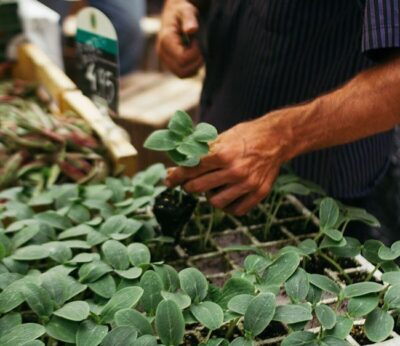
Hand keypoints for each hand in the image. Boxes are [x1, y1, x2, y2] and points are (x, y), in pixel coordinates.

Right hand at [157, 0, 203, 77]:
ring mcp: (165, 61)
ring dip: (194, 66)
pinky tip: (194, 57)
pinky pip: (183, 74)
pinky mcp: (170, 65)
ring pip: (182, 74)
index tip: (196, 41)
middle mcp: (162, 53)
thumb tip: (191, 30)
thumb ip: (189, 19)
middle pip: (182, 70)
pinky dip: (192, 69)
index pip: (182, 59)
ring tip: (197, 52)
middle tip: (199, 48)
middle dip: (195, 62)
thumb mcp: (186, 11)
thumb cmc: (181, 13)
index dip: (194, 53)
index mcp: (165, 41)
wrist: (174, 16)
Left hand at [165, 116, 289, 214]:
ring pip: (215, 202)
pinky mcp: (259, 193)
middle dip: (188, 186)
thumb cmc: (246, 136)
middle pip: (198, 188)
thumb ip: (201, 152)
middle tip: (189, 183)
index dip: (175, 176)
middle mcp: (235, 171)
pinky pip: (236, 210)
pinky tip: (226, 196)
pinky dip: (227, 206)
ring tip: (212, 187)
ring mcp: (248, 184)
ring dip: (208, 196)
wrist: (277, 138)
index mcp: (223, 154)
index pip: (191, 169)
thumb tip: (178, 164)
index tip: (168, 180)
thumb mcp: (222, 137)